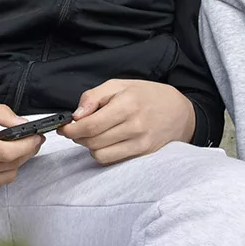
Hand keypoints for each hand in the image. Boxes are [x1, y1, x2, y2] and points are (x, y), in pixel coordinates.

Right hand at [0, 105, 43, 199]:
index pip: (9, 153)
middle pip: (12, 166)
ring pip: (7, 178)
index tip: (38, 136)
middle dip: (26, 152)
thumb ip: (0, 114)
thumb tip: (24, 124)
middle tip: (31, 140)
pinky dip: (0, 173)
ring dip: (15, 164)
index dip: (29, 145)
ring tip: (12, 149)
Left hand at [58, 79, 195, 164]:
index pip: (90, 125)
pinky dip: (103, 153)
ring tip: (94, 134)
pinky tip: (107, 142)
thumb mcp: (120, 85)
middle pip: (92, 141)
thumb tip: (76, 114)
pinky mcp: (142, 154)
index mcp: (127, 105)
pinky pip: (112, 160)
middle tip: (77, 128)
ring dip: (90, 146)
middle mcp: (135, 126)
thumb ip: (94, 96)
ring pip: (99, 154)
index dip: (71, 129)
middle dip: (78, 136)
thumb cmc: (147, 95)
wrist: (179, 112)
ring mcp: (140, 143)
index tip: (64, 127)